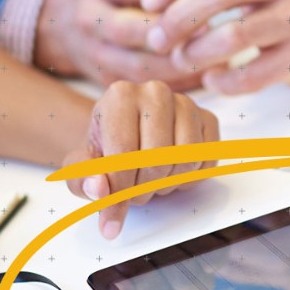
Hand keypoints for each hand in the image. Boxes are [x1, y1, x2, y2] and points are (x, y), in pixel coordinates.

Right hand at [35, 0, 198, 87]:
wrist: (72, 20)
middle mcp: (86, 15)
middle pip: (125, 29)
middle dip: (167, 32)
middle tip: (210, 31)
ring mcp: (92, 52)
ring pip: (136, 65)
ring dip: (176, 64)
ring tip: (213, 56)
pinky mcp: (105, 80)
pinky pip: (144, 86)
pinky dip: (174, 83)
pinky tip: (202, 74)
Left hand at [63, 81, 218, 238]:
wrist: (126, 136)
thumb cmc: (105, 150)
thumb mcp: (82, 168)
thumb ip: (83, 181)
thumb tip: (99, 189)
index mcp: (120, 95)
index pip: (125, 153)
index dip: (121, 187)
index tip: (114, 197)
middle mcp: (155, 91)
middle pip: (158, 159)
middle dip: (144, 188)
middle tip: (133, 192)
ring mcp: (186, 103)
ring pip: (186, 160)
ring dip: (167, 185)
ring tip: (150, 181)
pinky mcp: (207, 119)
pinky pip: (206, 161)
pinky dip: (189, 179)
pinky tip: (170, 174)